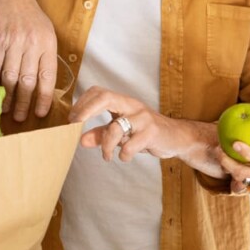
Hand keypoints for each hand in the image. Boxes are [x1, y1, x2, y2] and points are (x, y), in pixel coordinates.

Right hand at [0, 0, 57, 121]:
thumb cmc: (25, 15)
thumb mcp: (43, 30)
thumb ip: (44, 54)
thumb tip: (44, 83)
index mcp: (48, 43)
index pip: (47, 76)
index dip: (43, 96)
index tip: (40, 112)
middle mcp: (32, 43)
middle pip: (28, 80)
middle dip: (24, 102)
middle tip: (21, 118)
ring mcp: (13, 41)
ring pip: (11, 76)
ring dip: (8, 96)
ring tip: (6, 110)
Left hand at [69, 86, 222, 176]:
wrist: (176, 138)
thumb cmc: (146, 133)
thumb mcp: (123, 133)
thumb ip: (102, 134)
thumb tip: (81, 140)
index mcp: (123, 102)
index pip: (99, 92)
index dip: (82, 103)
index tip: (72, 120)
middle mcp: (133, 105)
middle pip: (105, 97)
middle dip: (86, 111)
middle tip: (75, 126)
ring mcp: (143, 118)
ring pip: (116, 127)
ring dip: (106, 145)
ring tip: (107, 156)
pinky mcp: (152, 132)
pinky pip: (131, 144)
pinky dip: (124, 154)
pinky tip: (125, 157)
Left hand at [218, 106, 249, 199]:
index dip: (244, 151)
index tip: (234, 142)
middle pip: (241, 173)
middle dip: (226, 163)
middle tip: (218, 150)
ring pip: (240, 179)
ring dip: (228, 169)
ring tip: (221, 155)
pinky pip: (244, 181)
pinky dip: (234, 173)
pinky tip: (229, 162)